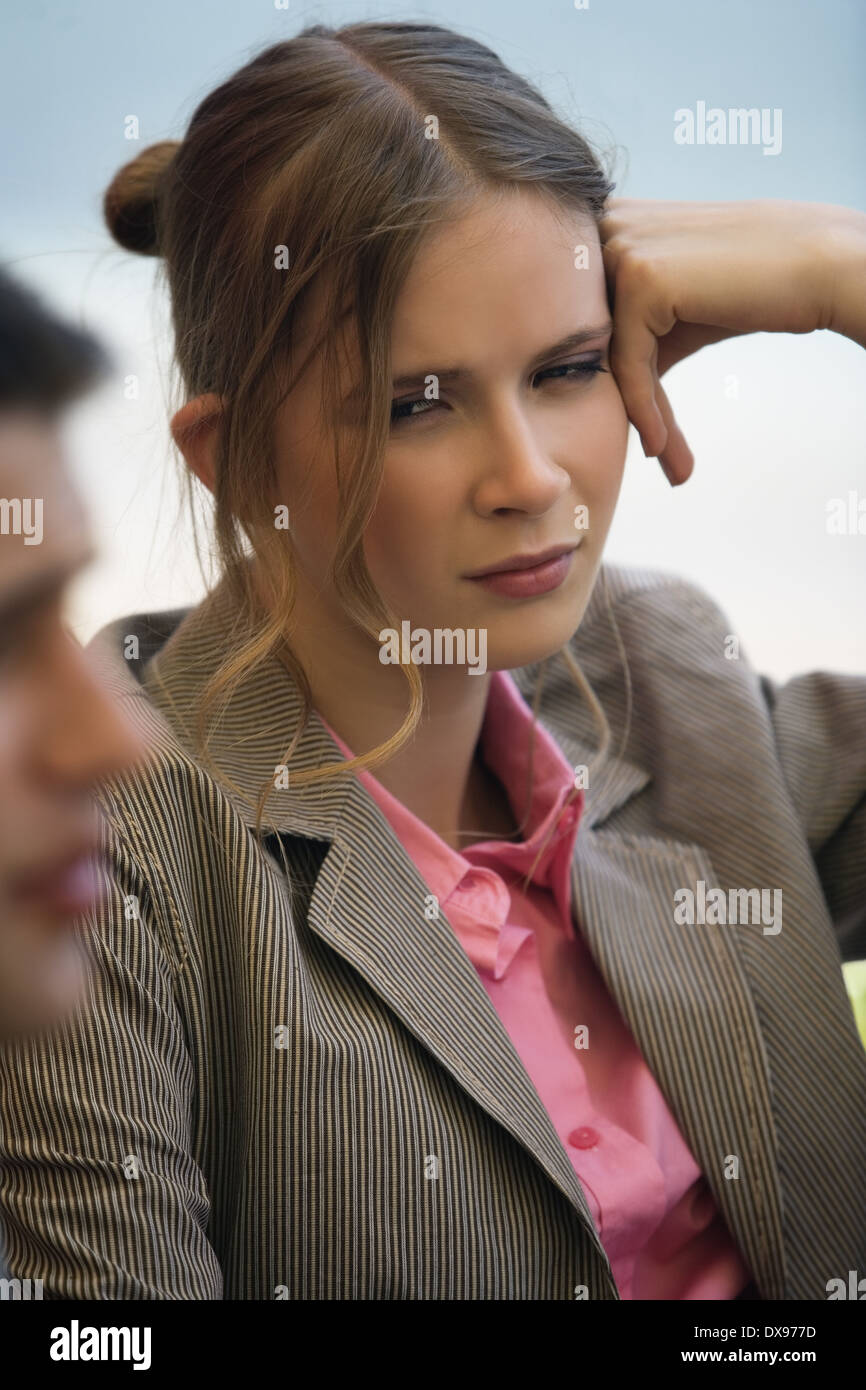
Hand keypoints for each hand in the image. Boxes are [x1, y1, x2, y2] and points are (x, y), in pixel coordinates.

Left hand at [598, 198, 858, 484]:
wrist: (819, 265)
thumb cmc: (748, 289)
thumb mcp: (673, 312)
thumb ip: (628, 335)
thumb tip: (581, 385)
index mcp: (609, 222)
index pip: (588, 318)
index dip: (614, 378)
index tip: (647, 431)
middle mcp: (606, 226)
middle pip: (594, 339)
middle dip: (624, 401)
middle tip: (659, 455)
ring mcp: (622, 247)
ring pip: (606, 355)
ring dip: (638, 414)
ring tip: (668, 459)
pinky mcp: (641, 277)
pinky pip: (626, 363)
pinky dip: (643, 408)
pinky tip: (661, 445)